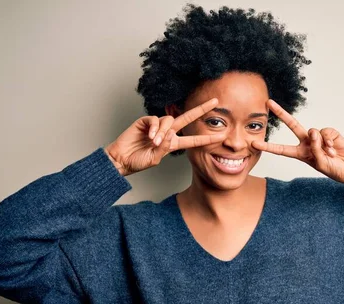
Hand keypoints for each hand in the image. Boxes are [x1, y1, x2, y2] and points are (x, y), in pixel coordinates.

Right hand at [104, 98, 225, 175]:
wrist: (121, 160)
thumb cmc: (137, 162)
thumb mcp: (154, 159)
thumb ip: (164, 148)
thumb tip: (169, 135)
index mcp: (172, 144)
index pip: (193, 140)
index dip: (207, 138)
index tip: (222, 136)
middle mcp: (167, 133)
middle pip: (187, 119)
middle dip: (201, 110)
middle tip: (215, 102)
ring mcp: (156, 126)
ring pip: (168, 121)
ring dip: (162, 132)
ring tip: (153, 142)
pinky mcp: (145, 121)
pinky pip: (154, 119)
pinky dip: (154, 127)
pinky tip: (150, 135)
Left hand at [251, 99, 343, 186]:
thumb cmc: (334, 169)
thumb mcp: (321, 163)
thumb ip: (315, 149)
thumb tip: (313, 132)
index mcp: (300, 154)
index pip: (281, 149)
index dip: (268, 146)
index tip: (254, 143)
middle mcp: (307, 143)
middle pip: (292, 125)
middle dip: (281, 113)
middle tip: (268, 103)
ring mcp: (318, 137)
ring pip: (312, 132)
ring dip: (320, 145)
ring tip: (329, 154)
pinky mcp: (329, 132)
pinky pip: (325, 133)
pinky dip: (329, 141)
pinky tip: (334, 149)